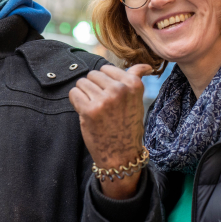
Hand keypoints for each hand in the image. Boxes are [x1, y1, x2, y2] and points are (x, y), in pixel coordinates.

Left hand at [68, 64, 152, 198]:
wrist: (122, 155)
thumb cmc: (127, 126)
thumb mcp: (136, 101)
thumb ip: (135, 80)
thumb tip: (146, 66)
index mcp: (133, 84)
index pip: (106, 68)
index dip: (104, 83)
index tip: (111, 98)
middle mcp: (120, 90)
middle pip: (92, 75)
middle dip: (93, 88)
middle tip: (102, 106)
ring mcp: (104, 100)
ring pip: (82, 83)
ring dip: (84, 95)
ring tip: (95, 110)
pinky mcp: (90, 110)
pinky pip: (74, 94)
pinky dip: (76, 103)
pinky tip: (86, 113)